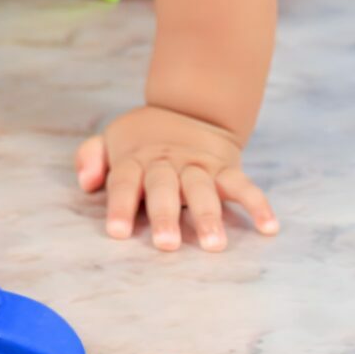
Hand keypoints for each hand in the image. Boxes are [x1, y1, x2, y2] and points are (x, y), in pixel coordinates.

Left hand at [75, 104, 279, 250]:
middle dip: (166, 215)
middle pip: (164, 188)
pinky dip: (257, 203)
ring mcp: (198, 165)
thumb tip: (86, 181)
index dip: (119, 206)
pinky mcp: (225, 168)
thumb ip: (91, 157)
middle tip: (166, 245)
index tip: (117, 233)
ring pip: (203, 189)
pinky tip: (268, 227)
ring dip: (209, 215)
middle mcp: (167, 163)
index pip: (124, 182)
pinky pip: (242, 184)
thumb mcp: (111, 139)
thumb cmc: (143, 141)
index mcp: (136, 160)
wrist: (189, 107)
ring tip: (214, 245)